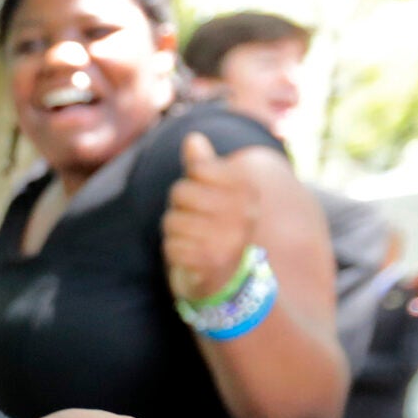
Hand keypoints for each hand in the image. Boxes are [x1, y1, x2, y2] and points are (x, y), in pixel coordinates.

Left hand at [163, 134, 257, 302]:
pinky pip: (170, 245)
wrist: (226, 279)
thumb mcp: (212, 192)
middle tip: (197, 224)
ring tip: (194, 241)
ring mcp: (229, 238)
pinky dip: (174, 251)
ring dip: (175, 232)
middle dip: (179, 207)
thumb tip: (192, 138)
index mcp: (248, 190)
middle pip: (180, 192)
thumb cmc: (215, 226)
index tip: (206, 200)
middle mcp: (244, 213)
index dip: (192, 183)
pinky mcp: (210, 261)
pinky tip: (191, 257)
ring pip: (172, 220)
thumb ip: (202, 166)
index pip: (197, 169)